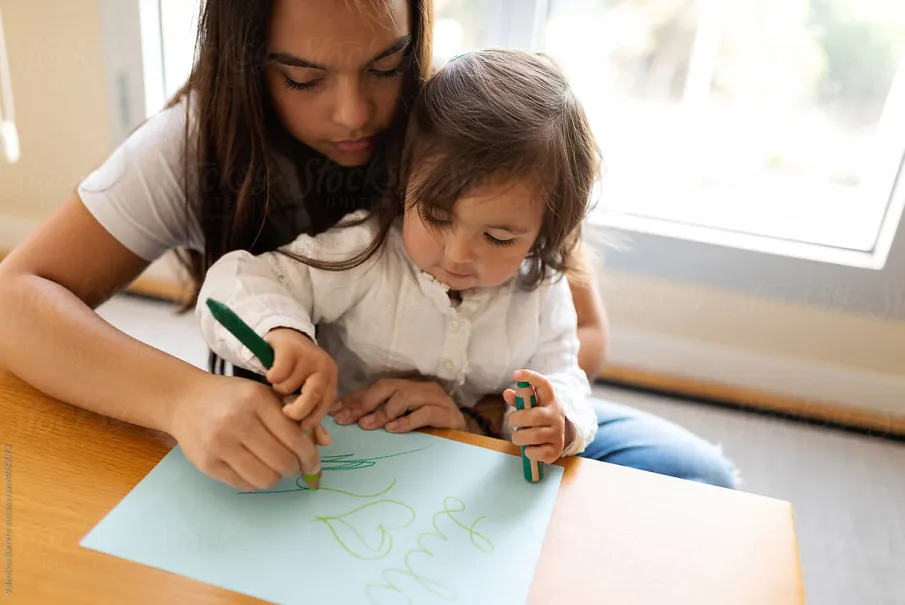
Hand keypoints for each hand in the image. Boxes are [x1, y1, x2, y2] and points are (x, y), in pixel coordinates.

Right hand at [165, 374, 330, 490]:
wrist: (186, 400)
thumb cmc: (233, 397)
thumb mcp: (265, 396)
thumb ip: (295, 417)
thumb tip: (325, 443)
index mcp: (256, 400)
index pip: (294, 437)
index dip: (310, 456)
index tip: (314, 464)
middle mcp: (237, 421)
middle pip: (282, 462)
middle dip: (293, 468)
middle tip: (291, 464)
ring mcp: (219, 444)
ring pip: (265, 478)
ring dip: (276, 477)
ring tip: (272, 466)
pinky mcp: (207, 463)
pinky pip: (244, 485)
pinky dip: (256, 481)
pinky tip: (254, 468)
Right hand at [263, 328, 337, 427]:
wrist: (283, 339)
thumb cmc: (293, 372)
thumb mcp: (303, 394)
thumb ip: (311, 418)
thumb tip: (324, 444)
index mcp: (330, 380)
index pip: (324, 406)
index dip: (310, 419)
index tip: (296, 428)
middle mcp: (324, 366)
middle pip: (313, 396)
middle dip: (296, 410)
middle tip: (284, 412)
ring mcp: (309, 355)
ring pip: (291, 386)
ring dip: (279, 390)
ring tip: (278, 384)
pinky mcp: (291, 347)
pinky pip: (279, 373)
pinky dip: (271, 377)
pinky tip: (271, 374)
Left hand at [329, 379, 466, 432]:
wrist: (467, 440)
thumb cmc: (431, 432)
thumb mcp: (402, 423)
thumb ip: (381, 419)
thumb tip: (348, 421)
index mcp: (408, 388)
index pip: (376, 389)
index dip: (354, 399)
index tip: (334, 412)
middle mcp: (421, 388)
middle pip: (388, 387)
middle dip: (364, 402)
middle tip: (346, 419)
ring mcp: (436, 399)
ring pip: (405, 396)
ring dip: (383, 411)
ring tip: (367, 425)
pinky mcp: (448, 413)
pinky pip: (425, 413)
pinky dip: (408, 420)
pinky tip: (393, 429)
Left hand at [503, 369, 574, 463]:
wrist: (556, 440)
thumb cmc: (538, 420)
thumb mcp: (530, 407)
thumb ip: (519, 400)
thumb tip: (507, 393)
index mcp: (549, 400)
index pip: (544, 384)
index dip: (530, 377)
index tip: (515, 374)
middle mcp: (556, 415)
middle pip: (534, 416)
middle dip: (517, 419)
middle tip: (512, 422)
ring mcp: (558, 433)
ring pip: (534, 436)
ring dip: (519, 437)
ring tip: (518, 437)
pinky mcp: (556, 450)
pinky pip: (537, 452)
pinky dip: (528, 452)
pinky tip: (529, 449)